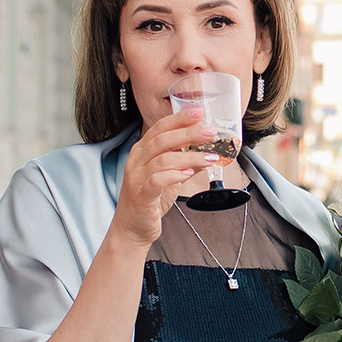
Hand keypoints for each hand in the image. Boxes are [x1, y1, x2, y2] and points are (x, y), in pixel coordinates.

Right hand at [109, 106, 226, 246]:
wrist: (132, 229)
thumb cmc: (148, 202)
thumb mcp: (169, 180)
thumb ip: (184, 166)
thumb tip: (206, 155)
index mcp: (142, 152)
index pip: (159, 128)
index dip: (178, 119)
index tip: (198, 112)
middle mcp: (137, 161)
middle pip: (163, 139)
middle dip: (188, 133)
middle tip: (209, 132)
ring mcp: (137, 177)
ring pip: (164, 159)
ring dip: (190, 157)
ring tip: (209, 157)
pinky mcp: (142, 195)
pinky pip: (158, 180)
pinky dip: (175, 175)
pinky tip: (188, 174)